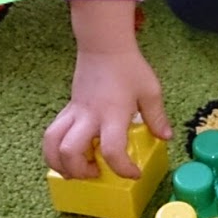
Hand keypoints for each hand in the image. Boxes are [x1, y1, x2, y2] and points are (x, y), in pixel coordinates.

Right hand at [43, 0, 172, 178]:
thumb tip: (165, 137)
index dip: (123, 169)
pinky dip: (57, 147)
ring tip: (76, 168)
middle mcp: (88, 117)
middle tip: (96, 172)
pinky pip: (53, 131)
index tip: (134, 172)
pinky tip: (74, 150)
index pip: (112, 150)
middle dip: (80, 171)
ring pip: (51, 142)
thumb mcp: (150, 91)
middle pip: (70, 152)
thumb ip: (157, 117)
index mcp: (112, 115)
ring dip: (60, 162)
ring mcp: (74, 112)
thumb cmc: (128, 66)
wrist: (103, 45)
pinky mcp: (68, 107)